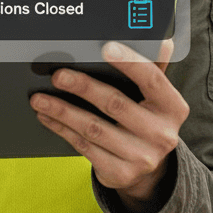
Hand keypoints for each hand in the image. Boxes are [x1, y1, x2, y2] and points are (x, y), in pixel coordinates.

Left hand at [29, 39, 186, 212]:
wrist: (149, 169)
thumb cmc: (147, 119)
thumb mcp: (156, 97)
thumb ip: (154, 68)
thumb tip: (161, 38)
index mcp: (173, 107)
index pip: (152, 79)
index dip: (129, 62)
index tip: (105, 48)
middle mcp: (161, 134)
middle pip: (115, 104)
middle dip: (82, 87)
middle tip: (58, 75)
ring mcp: (141, 157)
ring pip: (93, 128)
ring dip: (62, 110)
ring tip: (40, 98)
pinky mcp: (120, 173)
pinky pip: (84, 146)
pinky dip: (62, 129)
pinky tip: (48, 116)